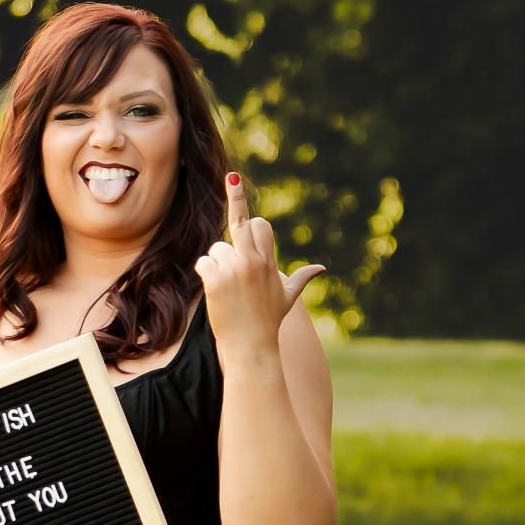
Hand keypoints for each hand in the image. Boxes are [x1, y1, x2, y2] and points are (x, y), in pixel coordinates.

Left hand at [193, 174, 325, 363]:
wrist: (252, 347)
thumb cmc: (269, 322)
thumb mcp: (288, 298)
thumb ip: (301, 278)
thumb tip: (321, 269)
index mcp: (269, 261)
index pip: (259, 225)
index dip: (249, 217)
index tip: (236, 182)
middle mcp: (253, 261)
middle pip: (240, 223)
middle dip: (236, 198)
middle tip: (233, 177)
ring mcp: (234, 269)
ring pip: (216, 249)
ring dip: (217, 263)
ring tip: (227, 287)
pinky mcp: (216, 280)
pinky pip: (204, 262)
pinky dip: (205, 273)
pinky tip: (214, 290)